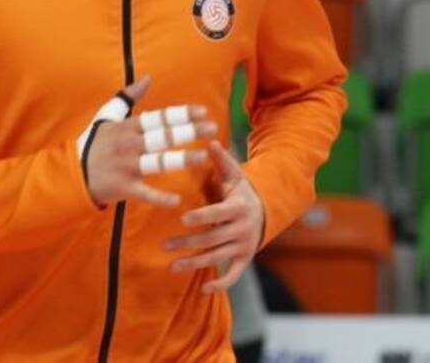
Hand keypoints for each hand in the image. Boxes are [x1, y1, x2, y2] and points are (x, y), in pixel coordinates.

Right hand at [82, 75, 217, 208]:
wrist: (74, 174)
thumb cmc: (93, 144)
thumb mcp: (107, 116)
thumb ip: (128, 96)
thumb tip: (147, 78)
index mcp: (127, 127)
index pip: (159, 118)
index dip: (182, 114)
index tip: (203, 111)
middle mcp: (129, 145)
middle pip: (163, 136)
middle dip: (189, 131)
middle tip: (212, 128)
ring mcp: (127, 167)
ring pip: (159, 162)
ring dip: (182, 159)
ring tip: (204, 156)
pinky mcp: (125, 187)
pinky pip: (146, 193)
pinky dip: (160, 198)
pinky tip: (177, 199)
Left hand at [163, 140, 264, 293]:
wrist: (265, 212)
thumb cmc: (241, 191)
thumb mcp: (235, 174)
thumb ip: (221, 160)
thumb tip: (209, 140)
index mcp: (238, 207)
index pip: (218, 213)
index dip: (202, 216)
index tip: (183, 219)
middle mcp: (242, 229)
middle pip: (213, 238)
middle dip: (188, 242)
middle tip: (164, 245)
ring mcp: (243, 246)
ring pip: (217, 258)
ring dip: (194, 263)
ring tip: (172, 266)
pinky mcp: (244, 260)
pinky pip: (233, 275)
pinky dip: (221, 284)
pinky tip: (203, 289)